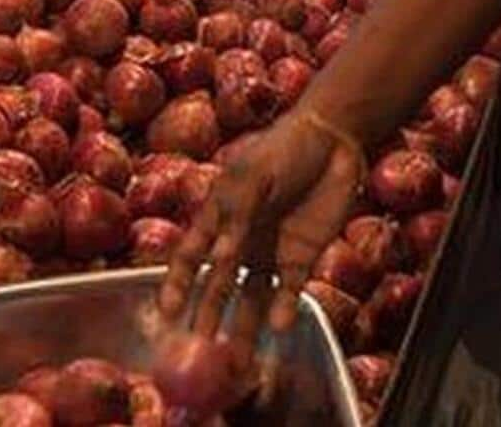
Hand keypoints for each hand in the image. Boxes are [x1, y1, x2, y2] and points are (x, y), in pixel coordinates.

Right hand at [158, 111, 365, 345]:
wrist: (333, 141)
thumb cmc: (283, 149)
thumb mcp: (253, 174)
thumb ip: (236, 213)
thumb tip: (218, 257)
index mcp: (218, 216)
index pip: (189, 256)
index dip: (176, 284)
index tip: (167, 313)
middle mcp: (240, 240)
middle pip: (219, 285)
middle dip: (209, 315)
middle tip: (200, 349)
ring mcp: (270, 251)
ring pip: (252, 297)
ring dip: (245, 326)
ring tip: (238, 359)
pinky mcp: (301, 257)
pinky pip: (289, 290)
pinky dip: (283, 309)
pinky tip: (278, 328)